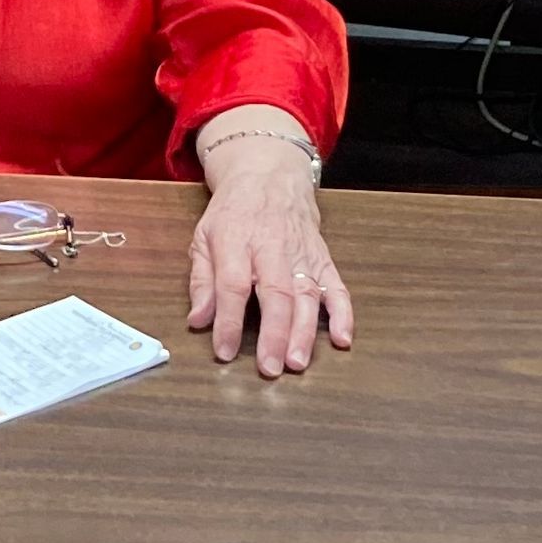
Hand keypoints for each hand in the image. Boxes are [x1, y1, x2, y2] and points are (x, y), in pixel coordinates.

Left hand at [187, 115, 351, 378]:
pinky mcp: (322, 259)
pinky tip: (342, 339)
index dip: (227, 321)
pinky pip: (337, 287)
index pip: (232, 285)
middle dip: (274, 334)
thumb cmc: (234, 212)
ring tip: (298, 362)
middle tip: (270, 367)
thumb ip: (201, 280)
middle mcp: (271, 249)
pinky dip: (343, 314)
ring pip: (307, 295)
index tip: (224, 352)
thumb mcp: (204, 237)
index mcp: (236, 243)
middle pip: (275, 293)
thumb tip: (198, 321)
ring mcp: (301, 254)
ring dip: (305, 331)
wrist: (269, 174)